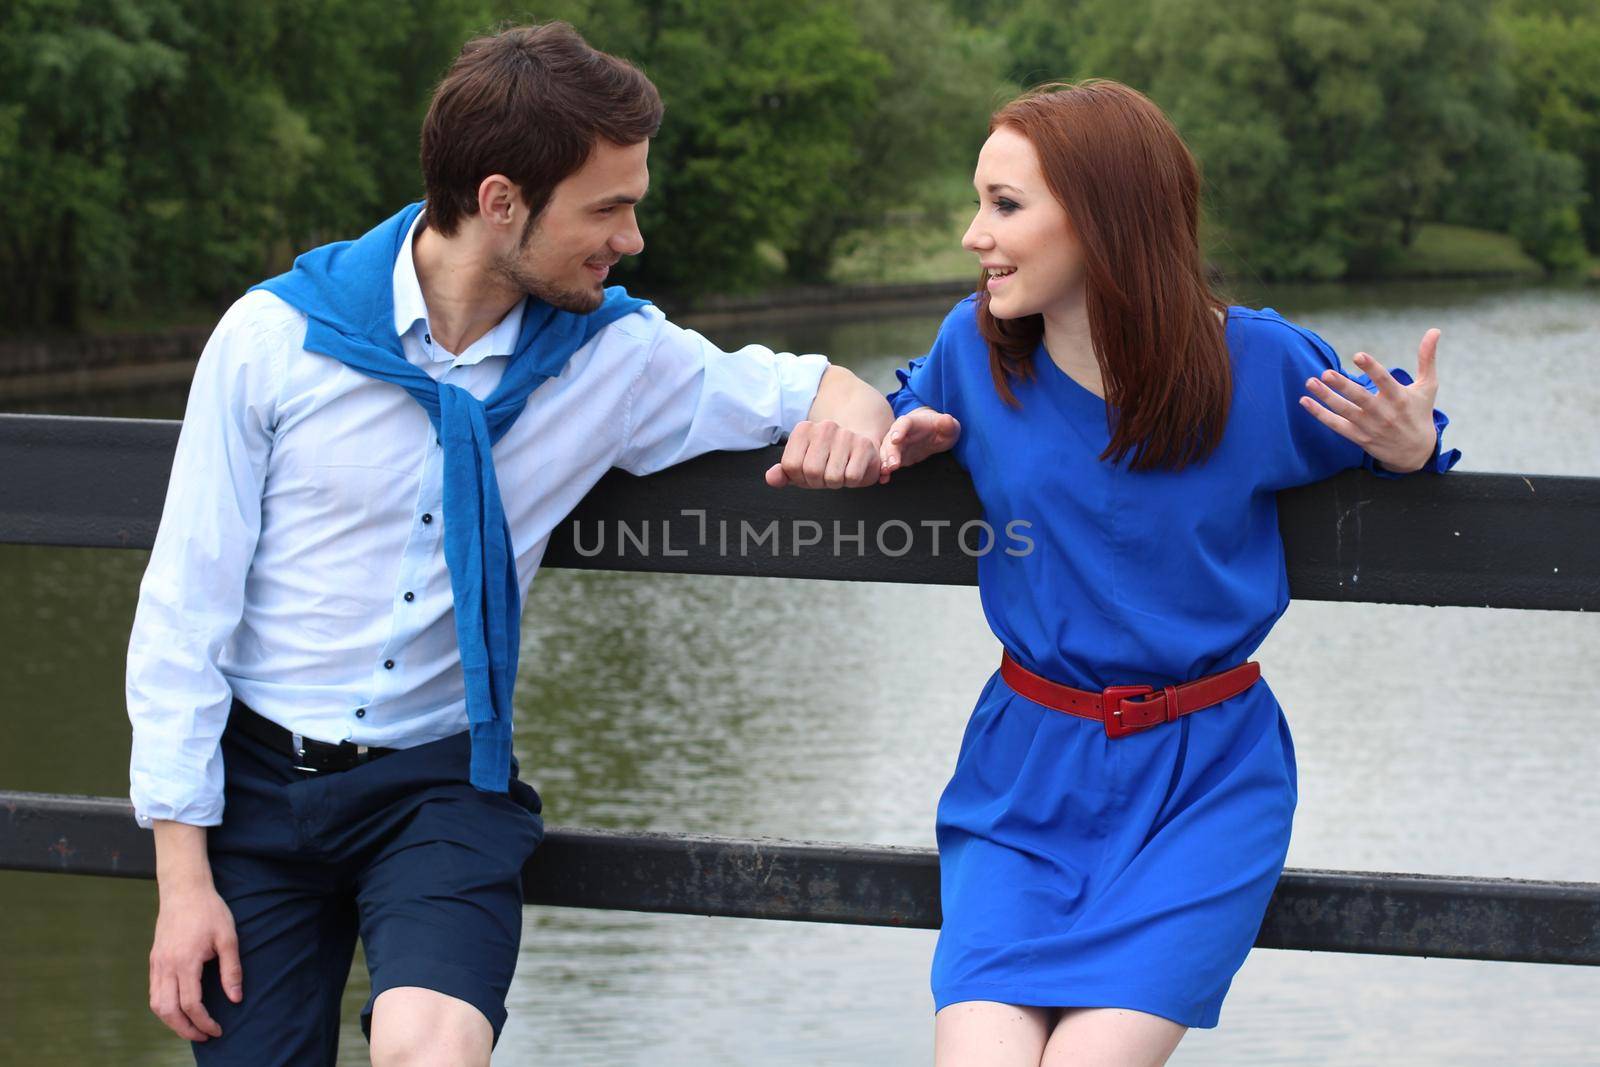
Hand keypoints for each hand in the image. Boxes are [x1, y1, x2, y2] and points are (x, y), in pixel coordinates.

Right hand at [149, 883, 241, 1041]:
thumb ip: (232, 969)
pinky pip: (154, 992)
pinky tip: (179, 1009)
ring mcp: (157, 963)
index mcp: (185, 961)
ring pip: (156, 1004)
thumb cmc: (210, 911)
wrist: (184, 890)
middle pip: (168, 1011)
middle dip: (185, 1029)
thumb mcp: (228, 937)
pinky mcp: (154, 960)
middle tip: (204, 1036)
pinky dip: (164, 1007)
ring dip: (171, 1022)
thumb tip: (236, 998)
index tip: (217, 1030)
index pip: (191, 1004)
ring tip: (191, 1028)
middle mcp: (166, 966)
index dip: (204, 1022)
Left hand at [765, 419, 882, 487]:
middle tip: (826, 474)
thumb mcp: (802, 466)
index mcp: (803, 429)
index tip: (808, 473)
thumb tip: (771, 478)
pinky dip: (851, 481)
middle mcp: (824, 427)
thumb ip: (784, 473)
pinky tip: (852, 470)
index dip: (799, 478)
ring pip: (832, 477)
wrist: (860, 448)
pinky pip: (852, 477)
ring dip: (836, 483)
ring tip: (840, 471)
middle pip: (812, 472)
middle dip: (818, 482)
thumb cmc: (827, 460)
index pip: (790, 465)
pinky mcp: (864, 445)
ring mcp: (845, 435)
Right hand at [878, 406, 960, 482]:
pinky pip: (887, 462)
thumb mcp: (948, 426)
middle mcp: (900, 432)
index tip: (896, 439)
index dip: (899, 431)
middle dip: (890, 452)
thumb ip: (947, 424)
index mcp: (912, 422)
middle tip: (892, 464)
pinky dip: (885, 470)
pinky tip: (884, 478)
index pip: (904, 424)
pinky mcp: (895, 456)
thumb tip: (947, 420)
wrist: (932, 433)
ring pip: (886, 452)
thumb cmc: (939, 428)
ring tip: (885, 472)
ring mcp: (896, 445)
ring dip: (884, 462)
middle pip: (891, 440)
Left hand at [1300, 329, 1440, 471]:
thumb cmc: (1420, 413)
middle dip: (1343, 386)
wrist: (1416, 452)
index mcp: (1400, 398)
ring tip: (1310, 382)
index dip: (1372, 368)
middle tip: (1326, 372)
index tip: (1358, 355)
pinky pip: (1336, 425)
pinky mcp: (1358, 437)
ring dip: (1326, 397)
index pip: (1385, 381)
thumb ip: (1427, 358)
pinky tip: (1305, 401)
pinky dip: (1320, 414)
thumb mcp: (1428, 386)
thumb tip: (1434, 330)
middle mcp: (1384, 413)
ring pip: (1345, 412)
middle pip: (1360, 398)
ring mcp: (1370, 427)